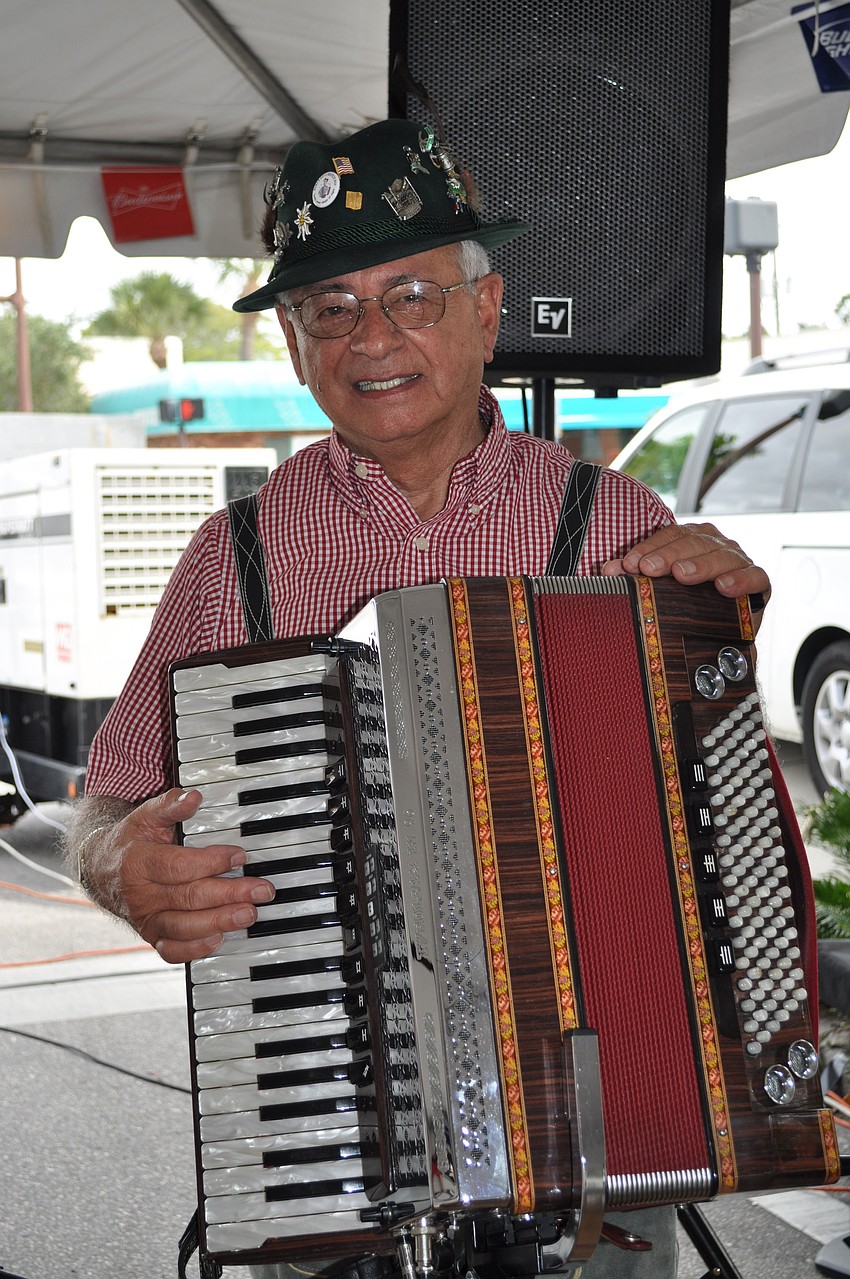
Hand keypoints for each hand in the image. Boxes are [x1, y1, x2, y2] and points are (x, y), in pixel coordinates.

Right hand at [101, 788, 274, 964]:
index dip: (212, 862)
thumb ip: (170, 805)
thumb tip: (193, 796)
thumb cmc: (132, 841)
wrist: (102, 869)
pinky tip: (219, 938)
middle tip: (260, 890)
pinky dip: (195, 949)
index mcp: (138, 862)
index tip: (240, 856)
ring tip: (249, 913)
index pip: (178, 866)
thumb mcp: (146, 816)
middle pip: (188, 898)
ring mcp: (145, 919)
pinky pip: (172, 950)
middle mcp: (140, 895)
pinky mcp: (151, 935)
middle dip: (229, 894)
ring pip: (183, 926)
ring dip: (219, 921)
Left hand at [602, 521, 770, 610]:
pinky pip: (755, 576)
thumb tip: (608, 571)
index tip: (630, 564)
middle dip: (669, 555)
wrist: (722, 635)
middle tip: (649, 569)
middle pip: (693, 542)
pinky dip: (740, 579)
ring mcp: (739, 561)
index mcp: (693, 539)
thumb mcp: (661, 589)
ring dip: (700, 565)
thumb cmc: (688, 605)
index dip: (649, 547)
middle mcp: (716, 545)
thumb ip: (637, 576)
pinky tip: (724, 587)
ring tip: (681, 575)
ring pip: (721, 555)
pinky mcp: (759, 582)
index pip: (670, 535)